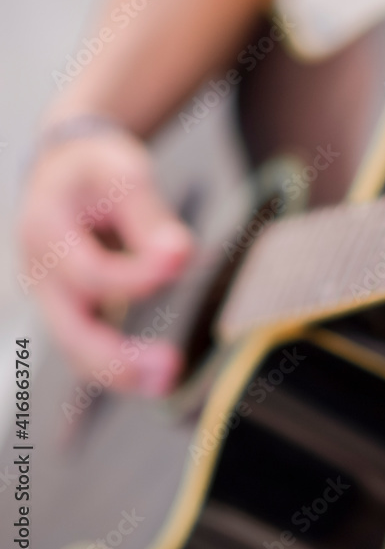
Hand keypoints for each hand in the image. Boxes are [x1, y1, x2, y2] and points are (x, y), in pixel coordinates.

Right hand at [18, 127, 192, 395]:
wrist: (67, 169)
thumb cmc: (97, 169)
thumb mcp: (122, 172)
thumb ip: (150, 216)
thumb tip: (179, 256)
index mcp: (44, 232)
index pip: (89, 272)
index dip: (135, 275)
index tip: (180, 261)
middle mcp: (40, 274)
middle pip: (70, 331)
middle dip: (116, 357)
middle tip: (169, 369)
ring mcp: (53, 298)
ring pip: (78, 350)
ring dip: (122, 372)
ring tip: (168, 379)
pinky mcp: (72, 310)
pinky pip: (91, 348)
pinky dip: (121, 365)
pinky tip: (157, 376)